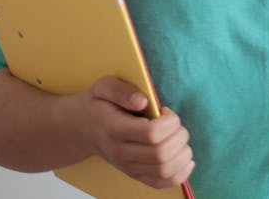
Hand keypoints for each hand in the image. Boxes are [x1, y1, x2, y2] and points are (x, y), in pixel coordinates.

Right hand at [64, 75, 194, 188]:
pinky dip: (180, 174)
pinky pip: (162, 183)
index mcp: (114, 130)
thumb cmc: (99, 104)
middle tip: (174, 124)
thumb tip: (143, 101)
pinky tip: (185, 159)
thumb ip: (121, 90)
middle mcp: (120, 153)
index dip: (169, 122)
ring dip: (183, 154)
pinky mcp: (135, 175)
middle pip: (161, 154)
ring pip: (165, 171)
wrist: (83, 129)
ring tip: (179, 138)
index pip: (152, 134)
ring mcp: (128, 168)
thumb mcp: (103, 86)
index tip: (165, 111)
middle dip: (179, 136)